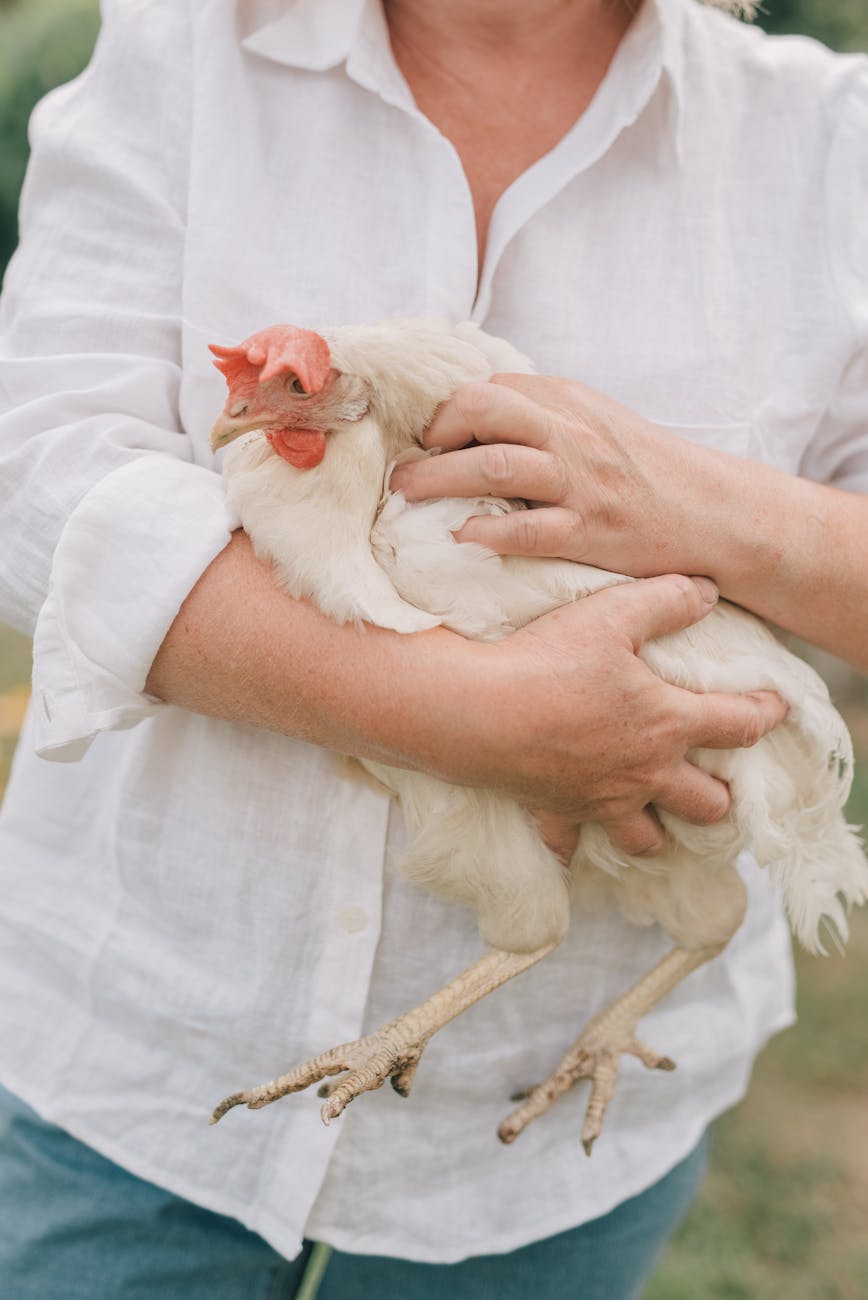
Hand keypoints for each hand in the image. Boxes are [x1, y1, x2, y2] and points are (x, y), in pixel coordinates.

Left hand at [390, 374, 726, 579]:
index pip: (489, 387)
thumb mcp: (595, 423)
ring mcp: (579, 482)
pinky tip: (461, 537)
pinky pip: (526, 529)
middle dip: (432, 434)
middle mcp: (570, 433)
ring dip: (437, 480)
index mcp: (568, 401)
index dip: (445, 411)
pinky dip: (485, 532)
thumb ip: (542, 416)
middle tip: (403, 465)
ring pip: (492, 466)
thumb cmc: (646, 471)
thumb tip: (473, 420)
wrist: (714, 512)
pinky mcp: (589, 530)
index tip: (422, 440)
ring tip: (405, 495)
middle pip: (481, 410)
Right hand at [468, 574, 787, 856]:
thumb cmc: (547, 662)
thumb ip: (665, 601)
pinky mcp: (557, 813)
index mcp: (667, 724)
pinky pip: (572, 844)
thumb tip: (707, 591)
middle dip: (721, 795)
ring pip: (648, 838)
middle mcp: (643, 773)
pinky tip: (576, 835)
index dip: (765, 713)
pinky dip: (578, 843)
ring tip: (661, 817)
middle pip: (706, 803)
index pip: (738, 725)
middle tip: (718, 781)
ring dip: (661, 830)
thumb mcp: (612, 615)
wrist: (477, 712)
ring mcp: (601, 800)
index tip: (777, 708)